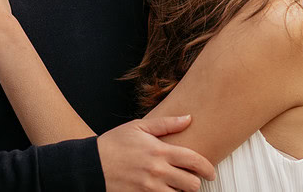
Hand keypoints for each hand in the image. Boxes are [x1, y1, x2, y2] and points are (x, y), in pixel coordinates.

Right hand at [98, 116, 214, 191]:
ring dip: (181, 191)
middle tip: (191, 178)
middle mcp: (157, 171)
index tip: (210, 171)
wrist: (91, 165)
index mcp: (159, 151)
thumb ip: (166, 124)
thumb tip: (188, 118)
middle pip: (192, 184)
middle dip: (195, 182)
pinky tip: (164, 190)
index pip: (193, 161)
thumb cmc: (115, 143)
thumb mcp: (139, 127)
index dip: (207, 168)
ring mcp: (150, 188)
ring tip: (176, 185)